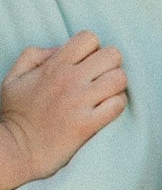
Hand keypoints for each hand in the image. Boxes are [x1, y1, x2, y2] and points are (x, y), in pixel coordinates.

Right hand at [1, 34, 127, 189]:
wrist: (13, 151)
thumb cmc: (14, 116)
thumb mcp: (13, 78)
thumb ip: (34, 56)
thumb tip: (59, 49)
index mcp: (54, 66)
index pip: (89, 38)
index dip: (92, 49)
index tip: (86, 64)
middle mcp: (69, 80)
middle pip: (112, 54)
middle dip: (110, 64)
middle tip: (100, 79)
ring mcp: (80, 102)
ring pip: (119, 78)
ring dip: (116, 85)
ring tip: (105, 95)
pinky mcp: (87, 125)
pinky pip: (118, 104)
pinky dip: (116, 105)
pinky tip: (105, 110)